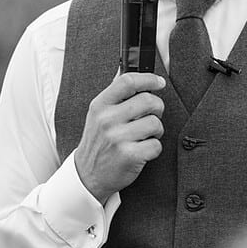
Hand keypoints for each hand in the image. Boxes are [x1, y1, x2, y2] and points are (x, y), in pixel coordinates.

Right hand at [74, 71, 165, 203]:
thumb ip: (114, 95)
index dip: (148, 79)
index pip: (128, 81)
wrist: (87, 175)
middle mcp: (107, 120)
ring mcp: (118, 138)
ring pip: (155, 123)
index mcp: (100, 105)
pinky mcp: (129, 156)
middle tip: (152, 116)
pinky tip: (142, 151)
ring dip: (156, 130)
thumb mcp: (98, 115)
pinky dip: (154, 149)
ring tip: (145, 136)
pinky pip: (156, 145)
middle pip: (148, 101)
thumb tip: (129, 71)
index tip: (159, 83)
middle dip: (157, 108)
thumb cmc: (98, 142)